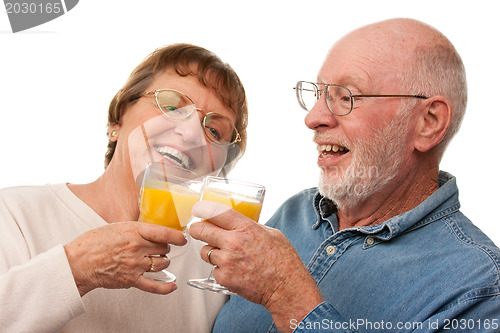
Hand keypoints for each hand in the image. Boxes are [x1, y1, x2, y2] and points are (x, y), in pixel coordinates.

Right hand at [64, 222, 186, 296]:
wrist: (78, 262)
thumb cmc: (93, 243)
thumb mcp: (117, 226)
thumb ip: (136, 229)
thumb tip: (152, 231)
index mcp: (133, 232)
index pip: (163, 232)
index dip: (177, 236)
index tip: (182, 238)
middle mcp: (136, 248)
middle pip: (164, 248)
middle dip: (165, 247)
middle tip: (159, 247)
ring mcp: (135, 265)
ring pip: (162, 263)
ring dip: (163, 261)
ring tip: (157, 259)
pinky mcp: (131, 280)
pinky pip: (154, 285)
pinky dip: (166, 287)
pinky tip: (172, 286)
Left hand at [188, 201, 322, 331]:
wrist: (286, 288)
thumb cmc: (283, 262)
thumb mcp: (271, 234)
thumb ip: (251, 227)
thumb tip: (239, 224)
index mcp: (245, 228)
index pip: (215, 212)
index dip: (202, 209)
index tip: (198, 209)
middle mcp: (233, 242)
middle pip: (201, 230)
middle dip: (196, 229)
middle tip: (197, 229)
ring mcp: (227, 261)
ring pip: (205, 251)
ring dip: (211, 251)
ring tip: (226, 255)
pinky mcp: (224, 278)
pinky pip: (214, 269)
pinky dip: (221, 270)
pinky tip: (234, 270)